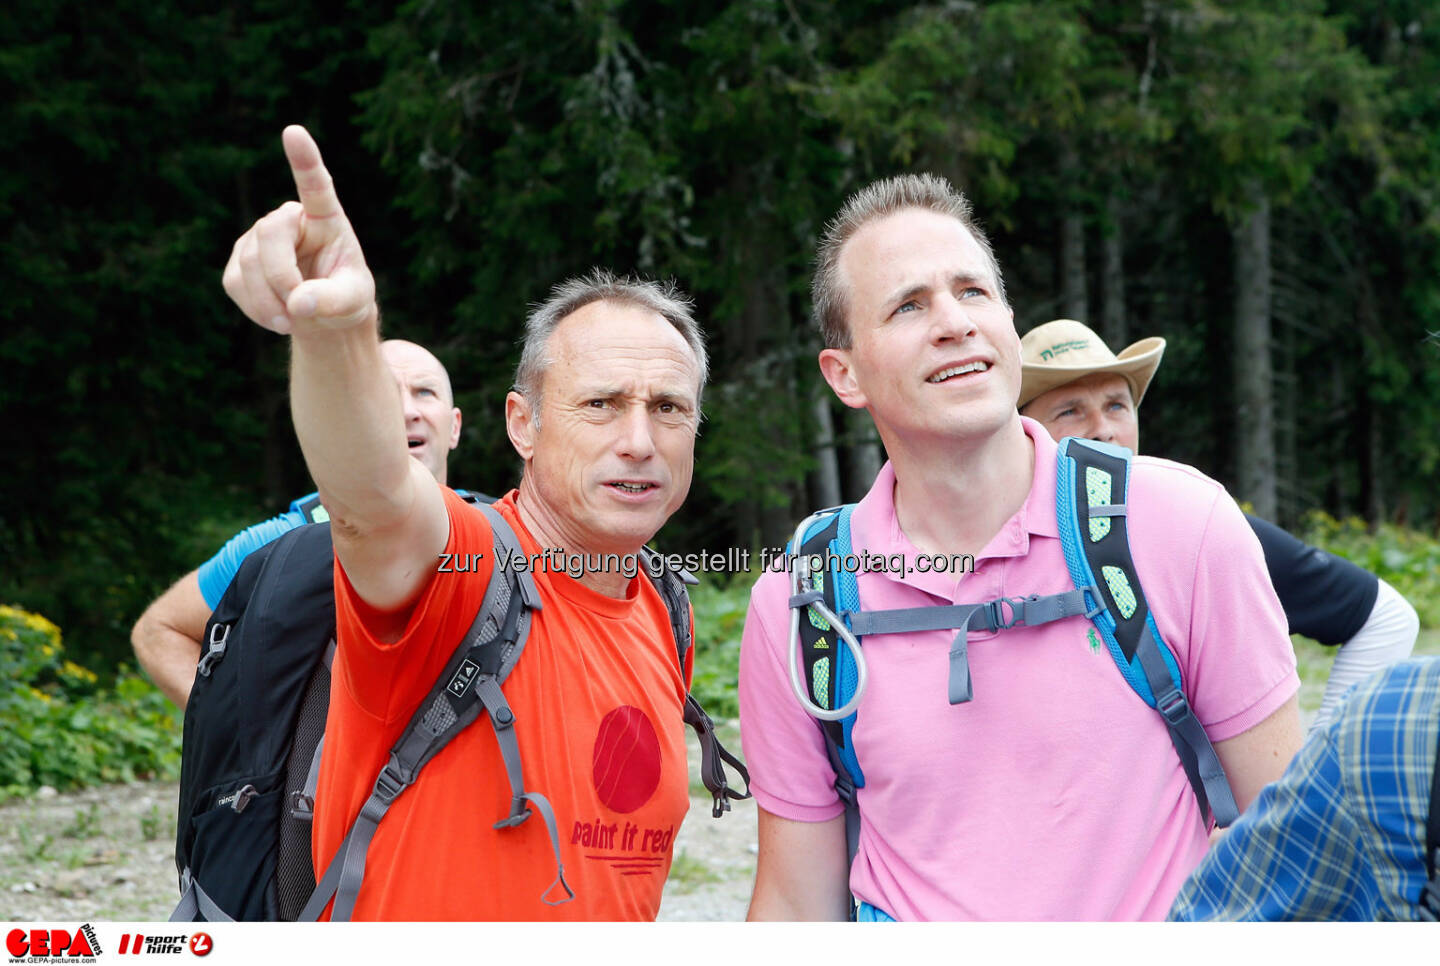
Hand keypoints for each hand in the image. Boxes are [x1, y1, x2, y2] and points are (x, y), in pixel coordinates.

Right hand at [222, 125, 375, 333]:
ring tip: (292, 321)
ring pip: (249, 264)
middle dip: (280, 278)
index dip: (304, 160)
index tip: (294, 132)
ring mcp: (258, 237)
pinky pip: (235, 284)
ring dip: (269, 302)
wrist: (323, 315)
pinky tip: (276, 317)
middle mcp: (289, 219)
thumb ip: (332, 300)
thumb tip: (298, 303)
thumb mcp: (353, 302)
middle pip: (268, 236)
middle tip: (297, 311)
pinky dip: (255, 309)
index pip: (315, 185)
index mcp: (325, 218)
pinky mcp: (238, 261)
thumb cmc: (346, 297)